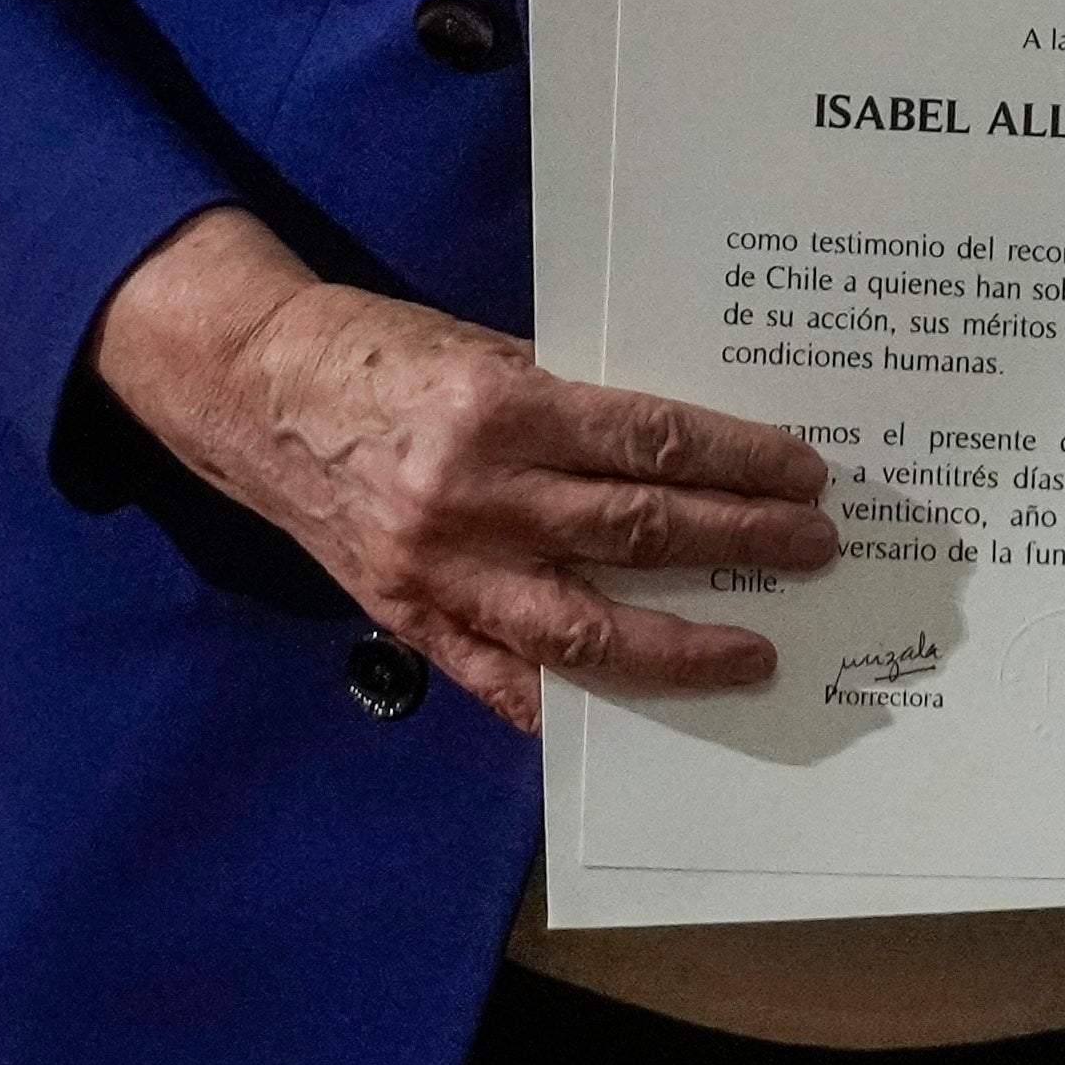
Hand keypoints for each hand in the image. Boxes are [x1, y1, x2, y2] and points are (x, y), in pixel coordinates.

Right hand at [87, 205, 838, 731]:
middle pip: (638, 531)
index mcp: (504, 408)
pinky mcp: (406, 615)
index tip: (804, 475)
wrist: (250, 387)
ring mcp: (438, 567)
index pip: (654, 443)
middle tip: (814, 550)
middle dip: (740, 544)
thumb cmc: (384, 355)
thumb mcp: (492, 352)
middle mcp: (474, 495)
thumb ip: (574, 410)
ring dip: (680, 645)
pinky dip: (565, 701)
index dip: (741, 463)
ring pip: (583, 625)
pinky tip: (630, 712)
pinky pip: (498, 677)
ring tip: (753, 651)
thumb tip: (685, 456)